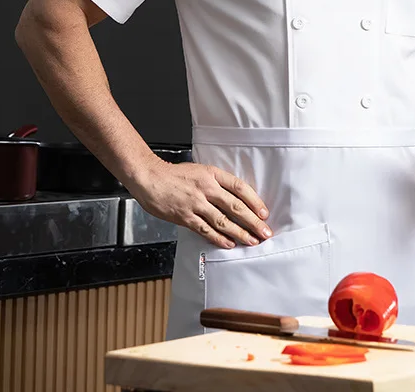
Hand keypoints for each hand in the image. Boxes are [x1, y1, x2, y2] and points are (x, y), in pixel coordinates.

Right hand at [126, 157, 271, 248]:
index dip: (254, 201)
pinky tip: (229, 244)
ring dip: (240, 233)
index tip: (264, 213)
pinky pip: (205, 229)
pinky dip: (219, 238)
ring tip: (252, 241)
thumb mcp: (199, 171)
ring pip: (223, 220)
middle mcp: (206, 188)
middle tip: (265, 232)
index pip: (239, 187)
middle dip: (253, 221)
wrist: (149, 177)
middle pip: (235, 206)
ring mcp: (195, 203)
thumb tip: (235, 199)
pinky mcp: (184, 216)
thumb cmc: (174, 175)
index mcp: (212, 174)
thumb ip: (216, 183)